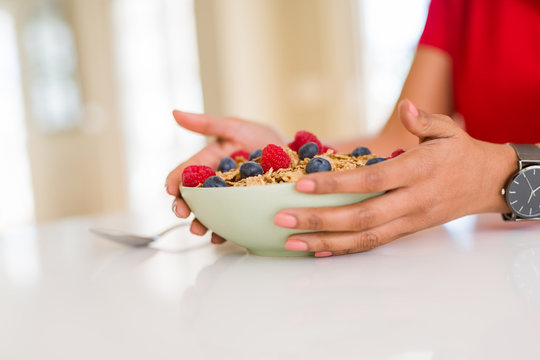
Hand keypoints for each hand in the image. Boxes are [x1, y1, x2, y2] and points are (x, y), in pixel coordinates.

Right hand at [166, 111, 285, 242]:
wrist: (296, 155)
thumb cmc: (263, 137)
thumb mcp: (235, 127)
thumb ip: (206, 124)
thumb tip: (175, 113)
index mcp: (210, 163)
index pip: (186, 172)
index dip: (175, 180)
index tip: (170, 189)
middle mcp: (217, 182)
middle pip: (193, 197)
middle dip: (184, 206)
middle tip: (181, 213)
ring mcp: (230, 198)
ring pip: (209, 212)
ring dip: (200, 223)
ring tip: (198, 229)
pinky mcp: (245, 210)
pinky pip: (231, 221)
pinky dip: (223, 231)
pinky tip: (219, 236)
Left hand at [274, 99, 516, 256]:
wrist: (486, 183)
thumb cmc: (460, 153)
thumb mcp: (447, 129)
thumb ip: (424, 120)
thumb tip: (405, 107)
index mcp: (418, 171)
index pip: (372, 181)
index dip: (336, 185)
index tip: (302, 185)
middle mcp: (412, 200)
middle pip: (361, 217)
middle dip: (319, 220)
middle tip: (282, 219)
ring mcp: (409, 220)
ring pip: (364, 238)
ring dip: (325, 242)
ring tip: (291, 242)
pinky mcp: (406, 230)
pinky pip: (373, 244)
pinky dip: (344, 249)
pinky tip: (318, 249)